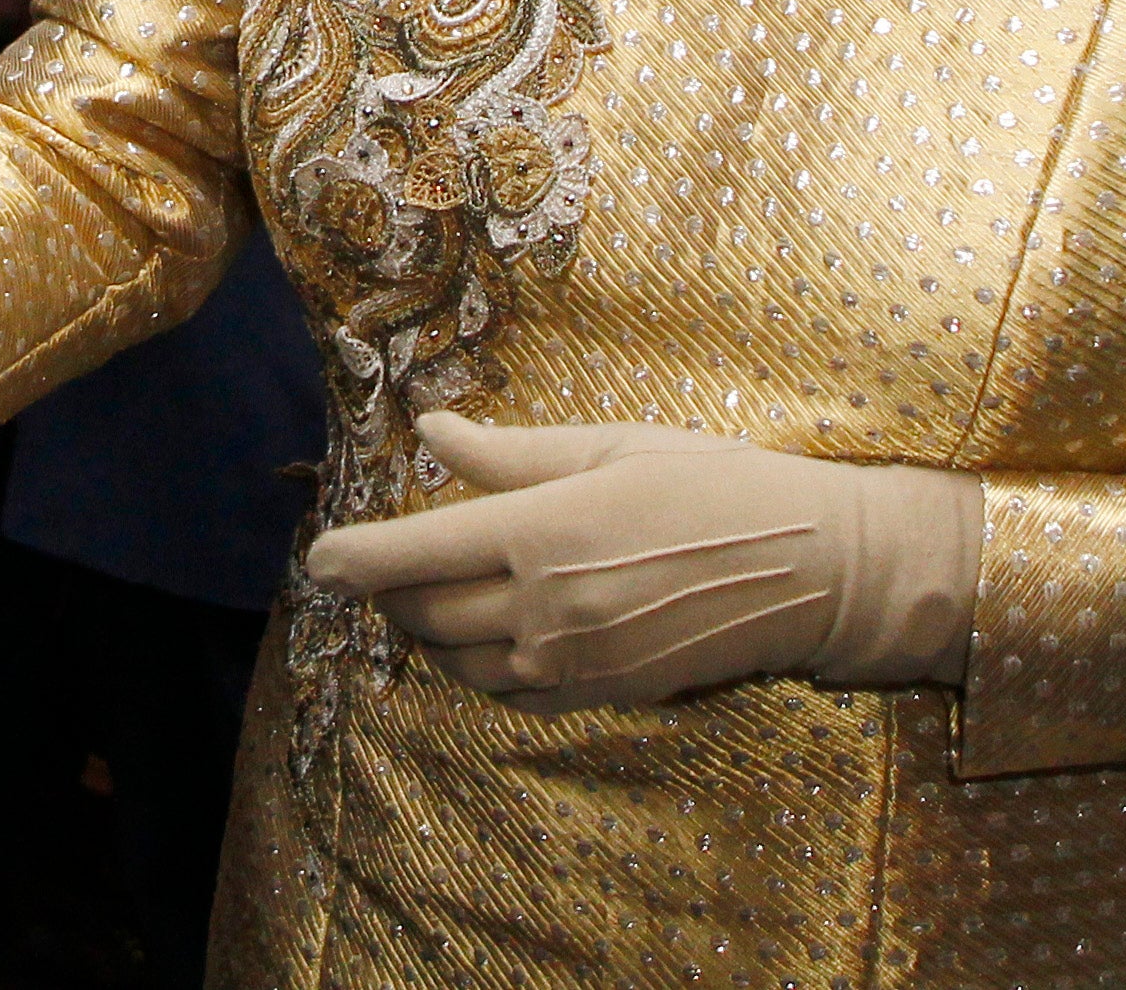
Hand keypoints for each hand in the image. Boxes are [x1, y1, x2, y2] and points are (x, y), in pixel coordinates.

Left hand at [300, 412, 979, 714]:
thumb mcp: (611, 447)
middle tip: (375, 562)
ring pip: (458, 660)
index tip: (318, 559)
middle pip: (425, 611)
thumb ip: (511, 453)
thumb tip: (432, 433)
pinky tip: (485, 633)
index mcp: (544, 531)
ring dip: (426, 629)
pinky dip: (476, 666)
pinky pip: (507, 692)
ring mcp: (571, 660)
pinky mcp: (597, 693)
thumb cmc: (713, 483)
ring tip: (424, 593)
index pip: (417, 553)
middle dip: (386, 590)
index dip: (356, 558)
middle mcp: (545, 607)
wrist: (807, 570)